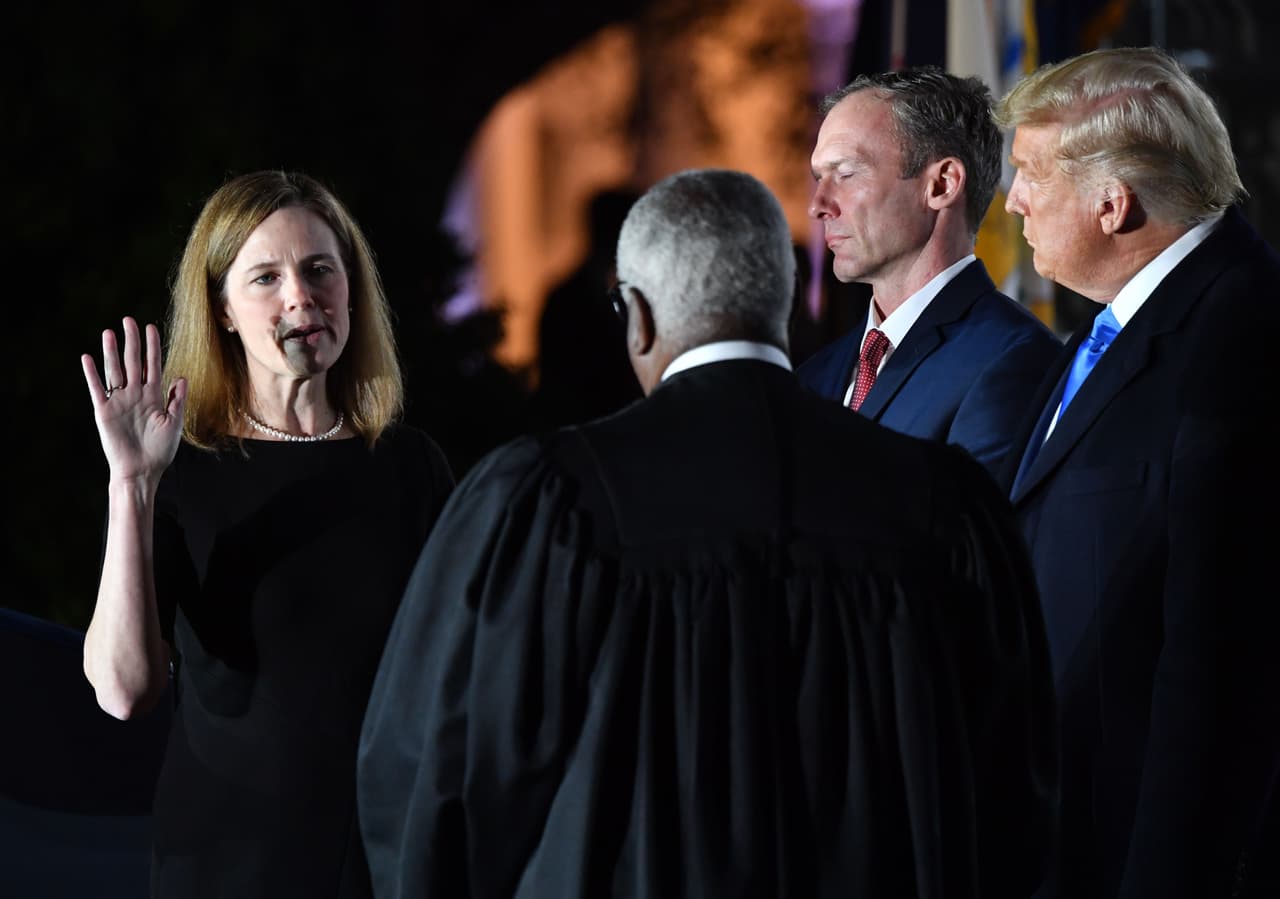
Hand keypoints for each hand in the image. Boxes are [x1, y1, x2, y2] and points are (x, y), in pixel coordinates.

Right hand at [82, 316, 187, 484]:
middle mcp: (135, 394)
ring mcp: (119, 401)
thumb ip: (177, 399)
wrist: (142, 470)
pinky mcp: (105, 411)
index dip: (152, 347)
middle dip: (132, 342)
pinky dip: (92, 374)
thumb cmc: (160, 450)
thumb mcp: (174, 423)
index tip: (151, 327)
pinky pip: (97, 389)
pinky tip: (88, 357)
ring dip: (111, 352)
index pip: (152, 365)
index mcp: (154, 396)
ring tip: (109, 333)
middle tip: (129, 320)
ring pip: (115, 371)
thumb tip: (182, 377)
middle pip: (133, 362)